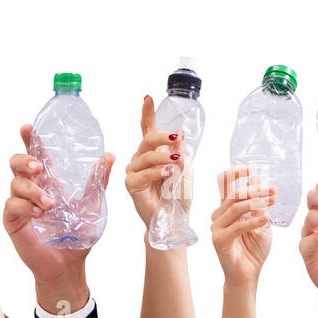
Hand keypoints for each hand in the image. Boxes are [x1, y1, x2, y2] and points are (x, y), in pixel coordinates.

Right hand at [4, 124, 113, 312]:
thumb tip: (110, 155)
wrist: (69, 263)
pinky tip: (40, 214)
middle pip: (16, 163)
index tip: (28, 127)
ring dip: (33, 190)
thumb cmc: (78, 236)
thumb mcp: (93, 205)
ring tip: (50, 205)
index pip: (37, 155)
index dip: (31, 140)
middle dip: (25, 160)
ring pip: (15, 183)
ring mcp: (20, 205)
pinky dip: (26, 206)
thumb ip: (98, 181)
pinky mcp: (13, 220)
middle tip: (40, 168)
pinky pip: (11, 205)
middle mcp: (31, 190)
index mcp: (49, 182)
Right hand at [125, 95, 185, 224]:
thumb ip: (180, 152)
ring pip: (146, 155)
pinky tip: (168, 174)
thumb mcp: (185, 170)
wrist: (174, 220)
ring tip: (176, 164)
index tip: (148, 97)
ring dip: (164, 157)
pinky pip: (143, 173)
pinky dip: (157, 172)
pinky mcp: (132, 185)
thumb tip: (180, 132)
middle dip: (163, 136)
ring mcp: (134, 172)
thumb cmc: (178, 196)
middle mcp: (140, 159)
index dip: (147, 113)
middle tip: (178, 138)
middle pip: (147, 140)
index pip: (147, 129)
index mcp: (153, 153)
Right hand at [211, 166, 273, 287]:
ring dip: (256, 203)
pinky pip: (237, 226)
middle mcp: (218, 215)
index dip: (235, 172)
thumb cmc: (254, 249)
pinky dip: (253, 220)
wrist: (248, 275)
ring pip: (235, 207)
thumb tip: (256, 178)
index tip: (251, 168)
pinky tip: (266, 219)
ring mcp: (216, 227)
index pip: (224, 182)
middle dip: (256, 190)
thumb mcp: (261, 221)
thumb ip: (257, 202)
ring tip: (271, 203)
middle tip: (274, 191)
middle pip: (234, 193)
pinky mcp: (219, 240)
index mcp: (227, 208)